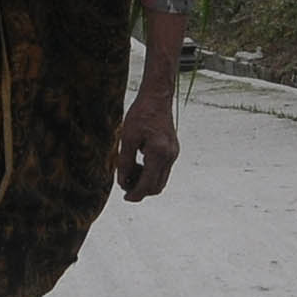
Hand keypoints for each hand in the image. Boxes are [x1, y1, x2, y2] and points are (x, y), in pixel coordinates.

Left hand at [116, 84, 178, 200]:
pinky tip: (138, 165)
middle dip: (140, 190)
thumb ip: (124, 162)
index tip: (125, 198)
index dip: (135, 194)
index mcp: (158, 153)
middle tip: (124, 185)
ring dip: (145, 182)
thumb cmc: (140, 114)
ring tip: (129, 173)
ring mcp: (174, 154)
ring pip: (161, 180)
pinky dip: (150, 173)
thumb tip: (122, 183)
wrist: (157, 98)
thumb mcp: (127, 138)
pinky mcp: (173, 151)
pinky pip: (162, 170)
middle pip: (157, 186)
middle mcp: (170, 156)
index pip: (148, 184)